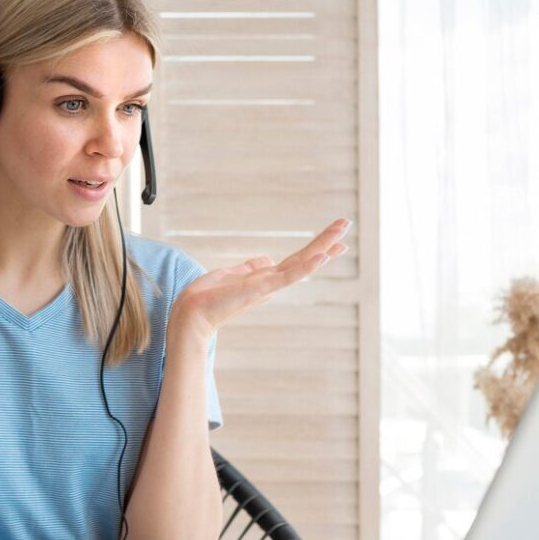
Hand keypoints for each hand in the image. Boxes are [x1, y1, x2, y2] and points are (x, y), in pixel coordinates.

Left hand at [170, 218, 351, 340]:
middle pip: (304, 258)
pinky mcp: (259, 289)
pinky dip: (306, 268)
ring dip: (323, 249)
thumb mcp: (231, 276)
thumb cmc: (207, 298)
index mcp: (265, 278)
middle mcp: (271, 283)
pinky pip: (287, 277)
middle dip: (326, 242)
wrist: (191, 315)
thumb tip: (266, 259)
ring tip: (343, 236)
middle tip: (347, 224)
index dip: (316, 249)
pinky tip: (322, 257)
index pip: (297, 260)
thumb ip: (250, 268)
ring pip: (301, 264)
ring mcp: (268, 287)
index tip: (338, 241)